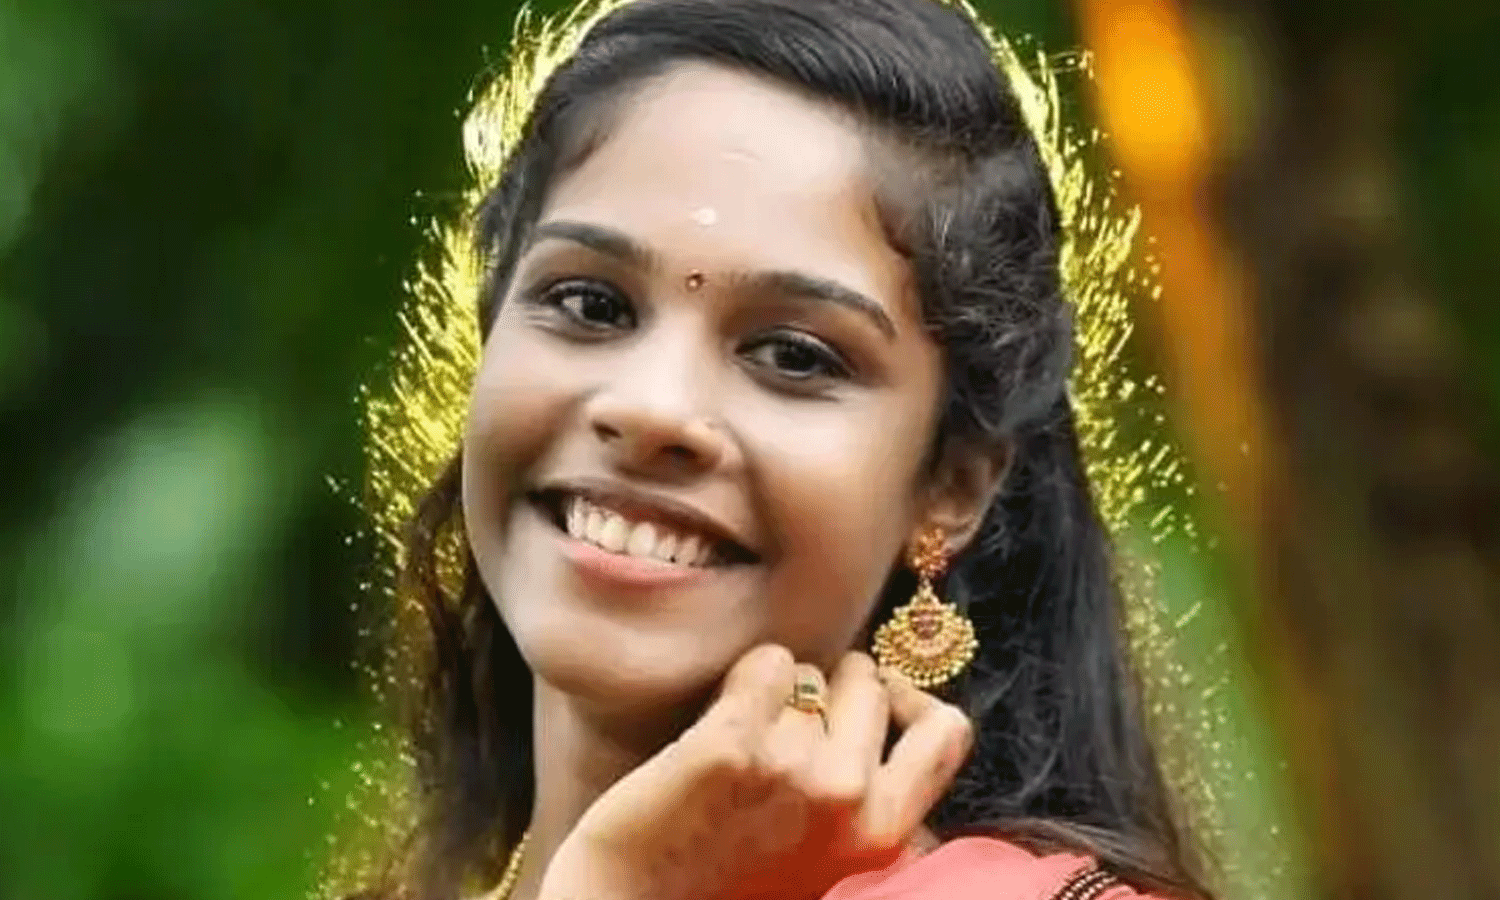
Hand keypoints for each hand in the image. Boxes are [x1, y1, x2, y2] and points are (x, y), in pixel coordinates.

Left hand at [537, 644, 973, 899]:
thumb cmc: (732, 889)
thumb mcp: (835, 868)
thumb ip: (876, 815)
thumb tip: (905, 737)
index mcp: (885, 835)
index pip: (945, 731)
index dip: (908, 703)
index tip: (872, 709)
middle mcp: (849, 796)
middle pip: (868, 682)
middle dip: (833, 688)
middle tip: (788, 725)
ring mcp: (790, 768)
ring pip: (809, 672)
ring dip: (778, 691)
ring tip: (740, 740)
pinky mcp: (727, 746)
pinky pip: (765, 665)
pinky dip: (743, 678)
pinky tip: (715, 721)